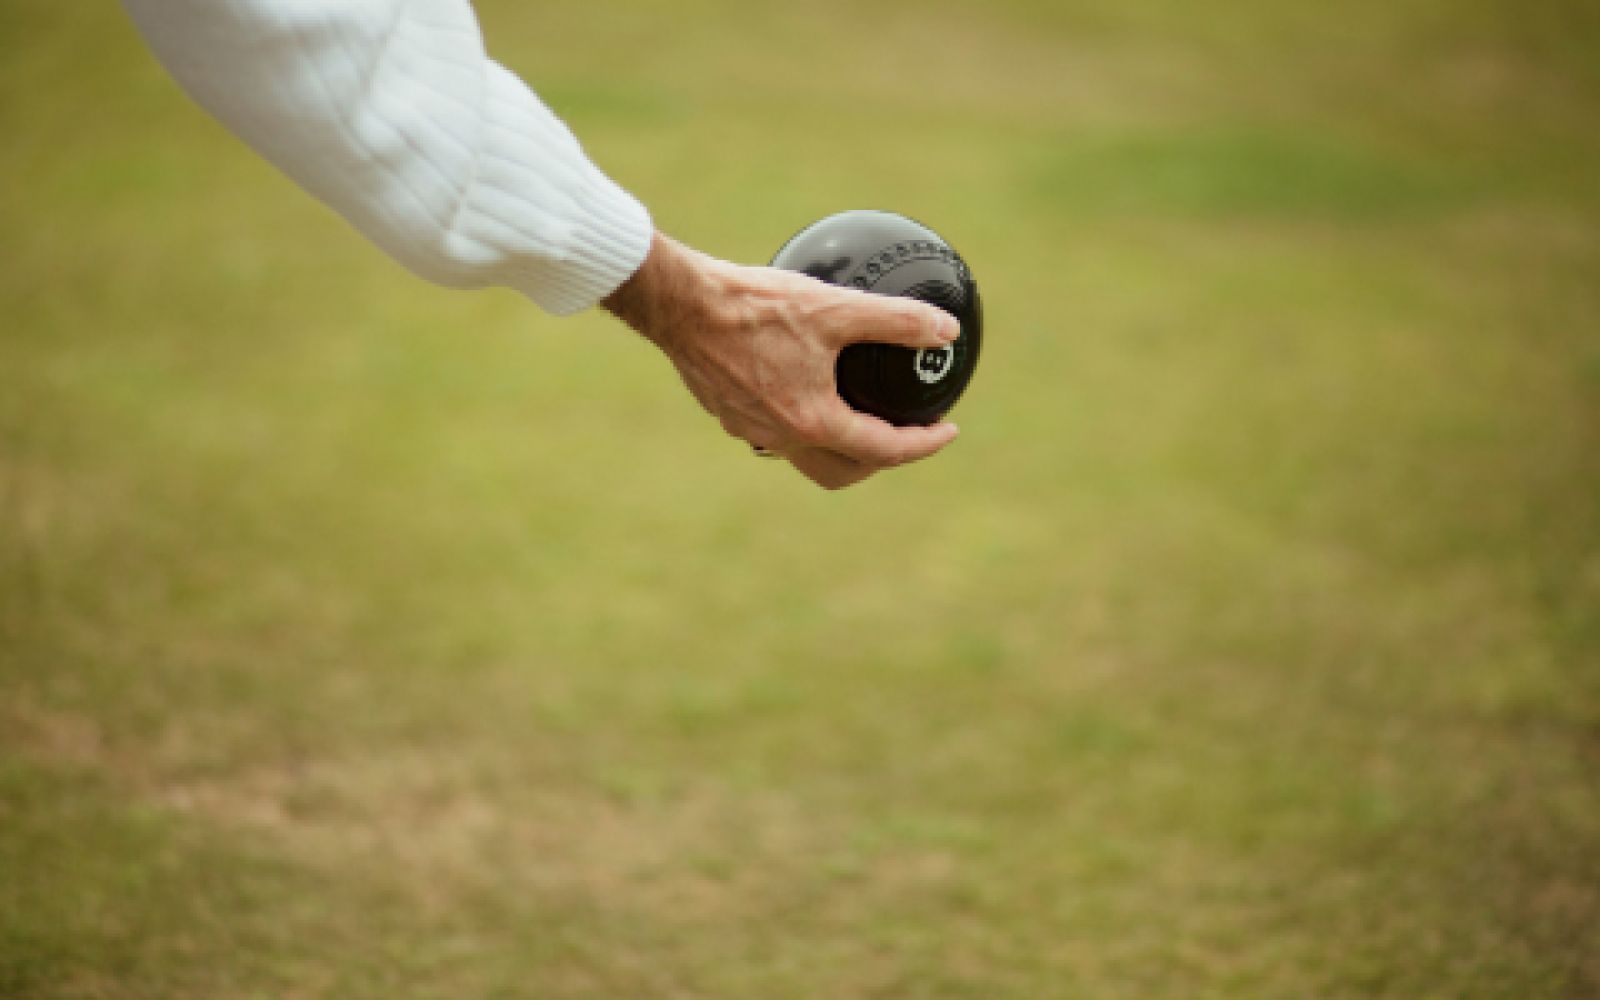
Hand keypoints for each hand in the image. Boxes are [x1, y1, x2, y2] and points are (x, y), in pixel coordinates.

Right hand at [603, 232, 960, 488]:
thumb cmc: (755, 306)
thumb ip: (896, 320)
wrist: (680, 303)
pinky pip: (774, 429)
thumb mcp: (835, 307)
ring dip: (837, 444)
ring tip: (855, 412)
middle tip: (902, 434)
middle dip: (879, 462)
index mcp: (812, 421)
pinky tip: (803, 381)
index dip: (923, 444)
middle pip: (842, 471)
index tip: (947, 429)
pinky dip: (801, 419)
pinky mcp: (726, 411)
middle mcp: (780, 437)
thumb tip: (944, 330)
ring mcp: (749, 428)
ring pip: (804, 454)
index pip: (883, 450)